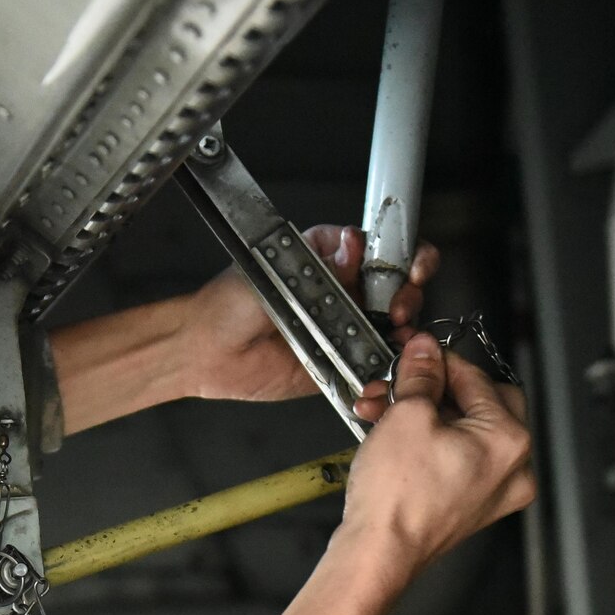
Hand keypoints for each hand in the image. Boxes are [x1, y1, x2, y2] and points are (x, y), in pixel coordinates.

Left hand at [180, 226, 439, 416]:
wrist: (205, 351)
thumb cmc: (229, 303)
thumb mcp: (273, 270)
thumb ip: (317, 263)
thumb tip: (352, 246)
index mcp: (330, 260)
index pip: (382, 251)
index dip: (404, 256)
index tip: (408, 267)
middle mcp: (344, 293)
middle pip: (398, 289)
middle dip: (407, 294)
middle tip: (394, 306)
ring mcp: (345, 330)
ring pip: (394, 328)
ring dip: (404, 331)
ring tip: (394, 333)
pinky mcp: (339, 365)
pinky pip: (373, 367)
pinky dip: (386, 368)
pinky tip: (386, 365)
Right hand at [341, 333, 536, 576]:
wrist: (379, 552)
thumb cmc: (398, 499)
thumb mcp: (406, 415)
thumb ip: (420, 375)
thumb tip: (425, 353)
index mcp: (510, 441)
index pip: (478, 379)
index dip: (440, 361)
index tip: (416, 355)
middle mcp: (513, 469)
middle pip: (479, 404)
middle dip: (433, 389)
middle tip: (401, 384)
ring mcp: (494, 491)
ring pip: (463, 431)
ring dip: (422, 415)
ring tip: (381, 412)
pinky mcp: (472, 505)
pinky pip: (457, 458)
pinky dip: (428, 442)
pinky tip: (393, 436)